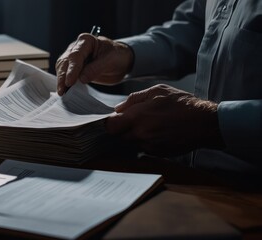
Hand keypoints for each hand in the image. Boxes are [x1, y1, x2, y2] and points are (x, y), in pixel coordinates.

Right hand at [56, 33, 133, 95]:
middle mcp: (76, 48)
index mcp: (85, 41)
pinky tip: (65, 91)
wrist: (121, 61)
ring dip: (61, 80)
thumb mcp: (111, 60)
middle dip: (62, 76)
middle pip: (65, 62)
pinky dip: (64, 83)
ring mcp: (74, 58)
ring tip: (62, 92)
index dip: (72, 69)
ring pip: (62, 68)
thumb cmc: (117, 55)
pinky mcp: (74, 68)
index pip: (75, 55)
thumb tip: (81, 79)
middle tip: (62, 90)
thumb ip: (96, 68)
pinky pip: (66, 75)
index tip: (70, 82)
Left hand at [105, 84, 224, 156]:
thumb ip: (134, 99)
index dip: (111, 122)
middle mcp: (140, 134)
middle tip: (135, 120)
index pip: (110, 126)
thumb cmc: (182, 104)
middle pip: (119, 136)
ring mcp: (148, 146)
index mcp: (136, 118)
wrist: (204, 123)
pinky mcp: (157, 153)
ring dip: (135, 135)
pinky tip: (158, 132)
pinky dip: (146, 141)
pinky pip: (144, 148)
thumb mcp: (157, 91)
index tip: (116, 118)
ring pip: (131, 142)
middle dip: (123, 128)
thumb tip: (118, 108)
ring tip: (150, 124)